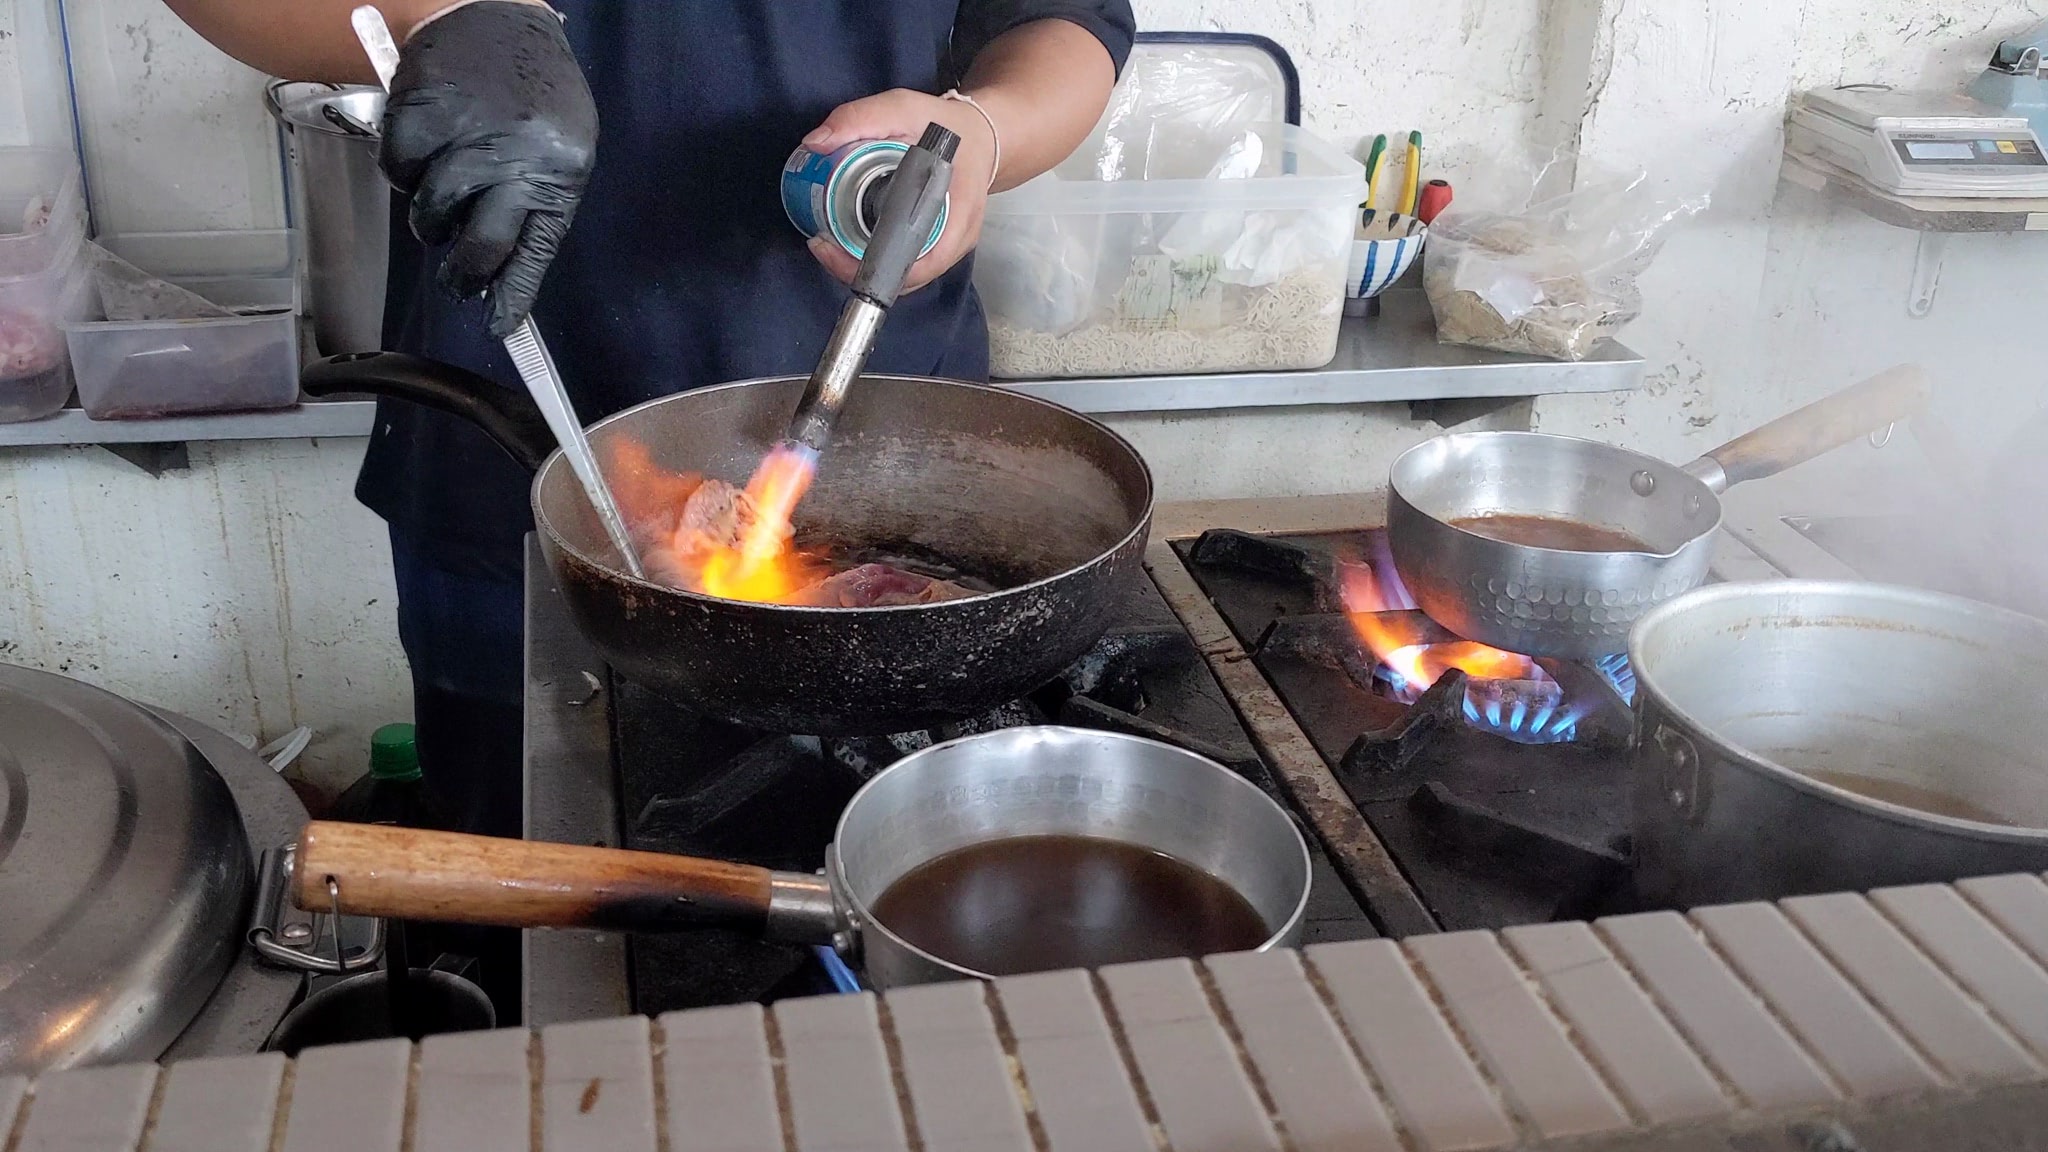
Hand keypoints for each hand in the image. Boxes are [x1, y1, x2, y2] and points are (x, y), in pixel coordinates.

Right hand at [381, 0, 596, 337]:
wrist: (497, 16)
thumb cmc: (530, 96)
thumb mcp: (557, 153)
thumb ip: (533, 210)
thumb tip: (501, 281)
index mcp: (559, 172)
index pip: (534, 251)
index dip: (510, 295)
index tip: (497, 326)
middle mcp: (516, 156)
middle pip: (479, 245)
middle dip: (463, 273)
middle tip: (457, 279)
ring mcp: (467, 134)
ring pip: (431, 213)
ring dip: (430, 217)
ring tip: (445, 192)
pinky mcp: (422, 112)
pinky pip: (398, 171)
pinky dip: (402, 172)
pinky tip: (422, 152)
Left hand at [801, 89, 998, 292]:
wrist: (980, 135)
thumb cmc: (945, 126)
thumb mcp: (902, 108)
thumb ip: (859, 118)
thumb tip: (815, 143)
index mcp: (957, 214)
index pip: (915, 264)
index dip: (869, 266)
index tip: (830, 246)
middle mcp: (956, 240)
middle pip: (903, 277)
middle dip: (856, 269)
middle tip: (821, 243)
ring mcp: (948, 247)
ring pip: (902, 275)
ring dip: (863, 268)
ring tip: (830, 243)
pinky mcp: (937, 246)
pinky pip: (905, 264)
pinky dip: (876, 259)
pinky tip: (850, 242)